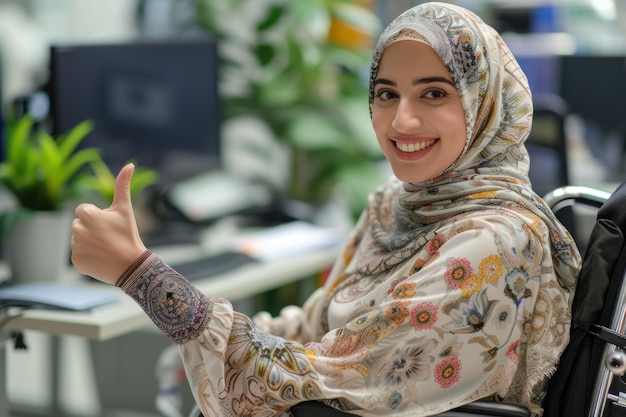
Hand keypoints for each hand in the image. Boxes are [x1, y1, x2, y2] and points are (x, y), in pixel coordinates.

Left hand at [71, 163, 146, 284]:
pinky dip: (88, 256)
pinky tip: (101, 258)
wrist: (131, 265)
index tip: (109, 225)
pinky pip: (79, 254)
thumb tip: (129, 164)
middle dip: (92, 229)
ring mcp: (75, 246)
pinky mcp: (76, 261)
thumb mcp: (125, 208)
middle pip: (80, 224)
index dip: (98, 217)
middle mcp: (76, 229)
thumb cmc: (128, 234)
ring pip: (79, 239)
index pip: (84, 210)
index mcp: (86, 214)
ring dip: (89, 242)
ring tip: (106, 248)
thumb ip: (122, 185)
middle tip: (109, 237)